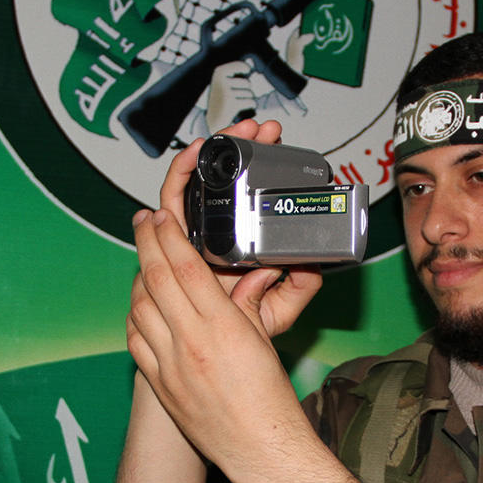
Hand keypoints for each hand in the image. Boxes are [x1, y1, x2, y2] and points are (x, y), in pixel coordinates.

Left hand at [126, 206, 315, 479]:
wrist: (259, 450)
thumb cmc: (269, 400)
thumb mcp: (264, 341)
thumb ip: (248, 304)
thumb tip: (250, 276)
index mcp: (222, 327)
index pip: (185, 267)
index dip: (169, 235)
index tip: (161, 216)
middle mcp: (191, 343)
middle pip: (156, 279)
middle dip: (145, 244)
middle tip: (142, 222)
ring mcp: (170, 365)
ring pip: (138, 308)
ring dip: (137, 278)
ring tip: (143, 259)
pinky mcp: (160, 385)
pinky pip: (135, 340)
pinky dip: (134, 316)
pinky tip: (140, 305)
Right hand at [145, 118, 321, 338]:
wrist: (211, 353)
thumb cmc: (240, 331)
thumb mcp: (280, 309)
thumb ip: (299, 287)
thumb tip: (311, 263)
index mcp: (239, 243)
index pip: (250, 192)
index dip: (263, 164)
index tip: (279, 145)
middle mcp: (216, 232)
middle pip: (225, 177)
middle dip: (243, 145)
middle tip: (264, 129)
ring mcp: (193, 230)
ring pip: (202, 179)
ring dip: (217, 149)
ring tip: (238, 130)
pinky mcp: (171, 235)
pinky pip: (173, 198)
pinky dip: (181, 172)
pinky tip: (196, 152)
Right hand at [205, 62, 256, 133]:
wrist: (212, 119)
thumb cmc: (221, 98)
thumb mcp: (223, 82)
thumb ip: (235, 72)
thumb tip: (250, 64)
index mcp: (219, 72)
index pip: (239, 65)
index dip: (246, 68)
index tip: (248, 71)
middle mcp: (221, 81)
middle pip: (247, 83)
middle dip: (247, 90)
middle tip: (238, 95)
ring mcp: (226, 92)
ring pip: (250, 94)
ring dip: (248, 99)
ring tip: (239, 102)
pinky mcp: (232, 104)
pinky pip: (250, 102)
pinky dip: (251, 105)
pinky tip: (246, 107)